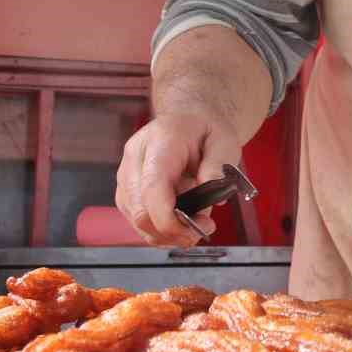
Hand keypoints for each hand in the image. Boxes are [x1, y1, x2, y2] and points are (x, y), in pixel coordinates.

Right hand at [115, 111, 242, 246]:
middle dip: (174, 231)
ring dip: (169, 233)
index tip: (195, 230)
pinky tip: (182, 220)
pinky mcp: (126, 191)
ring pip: (138, 221)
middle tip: (206, 227)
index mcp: (160, 141)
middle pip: (141, 211)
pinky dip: (161, 230)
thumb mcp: (224, 140)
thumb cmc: (203, 129)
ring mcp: (126, 175)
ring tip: (198, 221)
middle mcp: (135, 158)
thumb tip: (213, 199)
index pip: (153, 188)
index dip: (169, 219)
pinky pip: (139, 221)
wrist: (186, 119)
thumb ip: (218, 167)